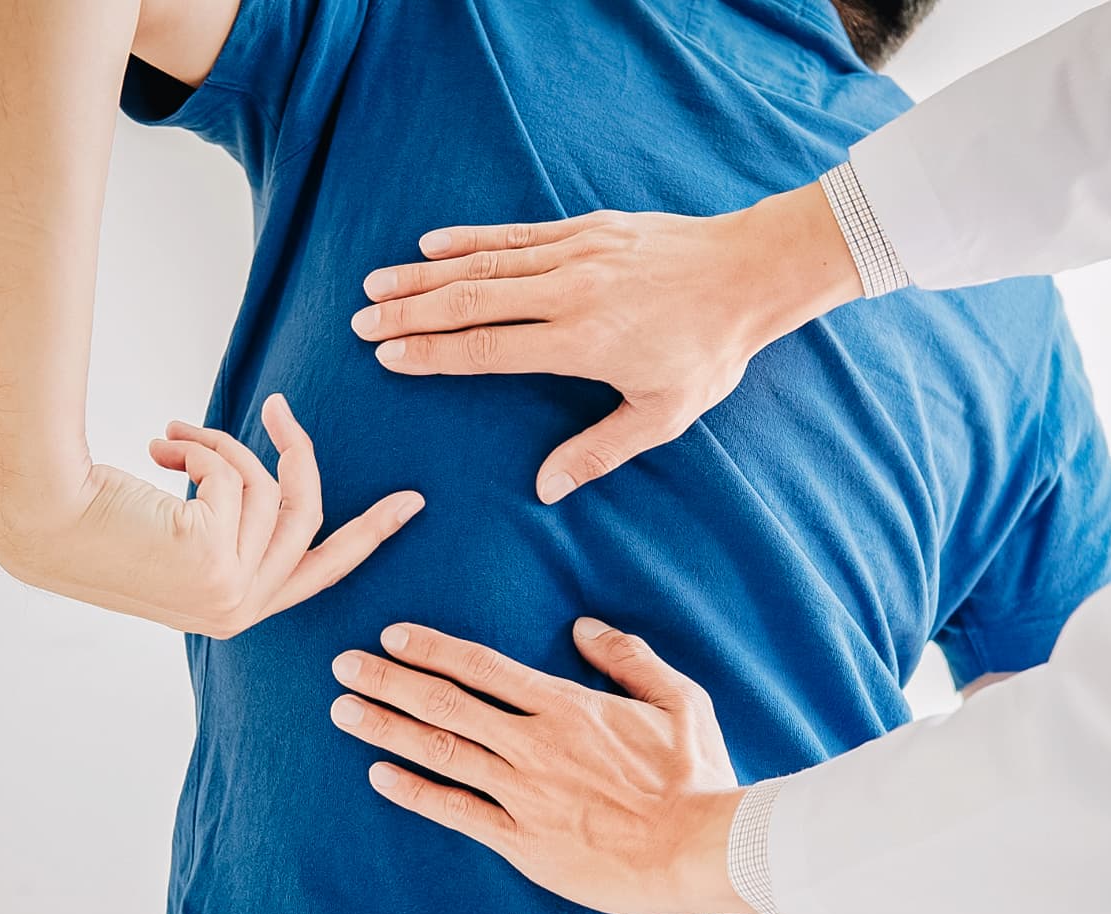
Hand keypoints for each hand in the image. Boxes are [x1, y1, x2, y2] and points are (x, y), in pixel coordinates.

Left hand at [0, 394, 422, 637]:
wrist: (39, 519)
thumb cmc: (93, 523)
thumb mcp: (179, 536)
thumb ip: (231, 529)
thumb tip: (273, 480)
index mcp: (235, 612)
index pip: (322, 571)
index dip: (371, 533)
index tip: (410, 502)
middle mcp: (239, 611)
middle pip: (309, 519)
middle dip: (300, 457)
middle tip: (282, 408)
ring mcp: (229, 592)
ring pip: (267, 490)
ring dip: (220, 446)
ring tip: (170, 436)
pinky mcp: (213, 561)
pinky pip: (236, 478)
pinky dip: (199, 448)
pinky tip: (157, 450)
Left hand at [328, 617, 754, 913]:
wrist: (699, 848)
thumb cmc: (695, 776)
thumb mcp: (679, 701)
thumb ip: (629, 659)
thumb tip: (585, 628)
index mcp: (567, 706)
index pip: (483, 667)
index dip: (432, 648)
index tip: (392, 636)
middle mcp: (534, 744)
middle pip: (446, 703)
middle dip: (388, 680)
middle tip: (342, 665)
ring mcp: (524, 794)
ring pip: (440, 752)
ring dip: (387, 729)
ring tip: (343, 711)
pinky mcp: (524, 842)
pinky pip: (456, 812)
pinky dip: (414, 792)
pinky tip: (379, 777)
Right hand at [349, 182, 863, 502]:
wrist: (750, 274)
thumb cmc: (709, 352)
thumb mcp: (663, 415)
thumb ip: (599, 451)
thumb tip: (544, 488)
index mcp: (582, 342)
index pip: (489, 348)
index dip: (434, 354)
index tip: (389, 357)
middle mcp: (569, 292)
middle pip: (472, 301)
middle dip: (410, 312)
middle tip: (361, 323)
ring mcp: (576, 254)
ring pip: (484, 264)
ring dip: (425, 275)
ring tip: (376, 284)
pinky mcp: (587, 228)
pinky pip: (516, 234)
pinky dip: (470, 238)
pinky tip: (431, 244)